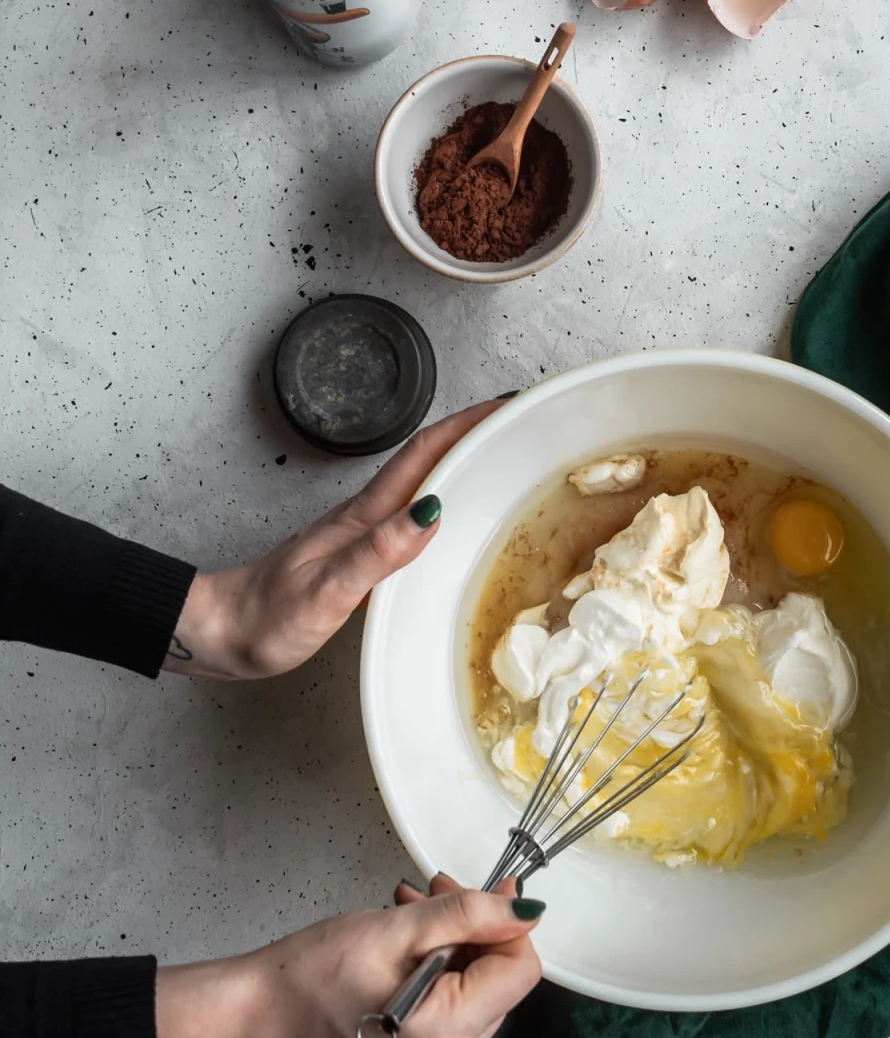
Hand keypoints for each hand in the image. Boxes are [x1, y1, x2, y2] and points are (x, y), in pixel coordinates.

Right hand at [156, 875, 543, 1037]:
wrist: (258, 1014)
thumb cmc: (312, 973)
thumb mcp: (396, 930)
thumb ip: (467, 916)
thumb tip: (524, 910)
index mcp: (447, 1037)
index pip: (520, 972)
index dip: (507, 925)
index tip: (483, 890)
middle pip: (500, 982)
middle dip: (475, 930)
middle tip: (435, 891)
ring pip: (478, 991)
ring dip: (454, 942)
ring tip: (412, 908)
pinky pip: (453, 1009)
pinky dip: (439, 968)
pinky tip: (407, 939)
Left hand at [164, 401, 500, 679]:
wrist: (222, 632)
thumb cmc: (267, 617)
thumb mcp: (326, 590)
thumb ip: (376, 552)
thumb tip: (429, 513)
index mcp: (362, 516)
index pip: (422, 455)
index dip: (465, 426)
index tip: (505, 406)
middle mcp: (366, 515)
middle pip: (428, 459)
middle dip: (475, 433)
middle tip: (519, 423)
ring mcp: (362, 532)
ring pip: (422, 484)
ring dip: (462, 463)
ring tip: (502, 456)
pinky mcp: (360, 552)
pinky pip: (411, 515)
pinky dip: (443, 501)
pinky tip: (455, 514)